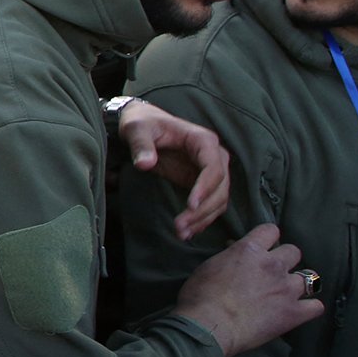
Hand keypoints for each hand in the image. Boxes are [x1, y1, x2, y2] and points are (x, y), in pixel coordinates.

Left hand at [118, 99, 229, 239]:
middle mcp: (214, 156)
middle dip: (203, 210)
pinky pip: (210, 204)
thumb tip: (145, 164)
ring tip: (181, 233)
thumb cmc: (142, 123)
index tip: (191, 206)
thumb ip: (141, 145)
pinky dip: (201, 219)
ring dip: (203, 219)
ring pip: (218, 200)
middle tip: (180, 226)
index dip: (205, 188)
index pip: (214, 168)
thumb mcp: (137, 129)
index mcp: (203, 140)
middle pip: (220, 188)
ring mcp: (210, 170)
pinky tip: (187, 232)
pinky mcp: (202, 183)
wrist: (144, 124)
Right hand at [175, 224, 322, 356]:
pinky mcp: (294, 313)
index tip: (262, 247)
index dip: (267, 238)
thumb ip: (230, 258)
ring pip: (309, 278)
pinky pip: (316, 307)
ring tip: (286, 293)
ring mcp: (287, 289)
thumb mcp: (209, 266)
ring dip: (297, 284)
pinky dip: (309, 308)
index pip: (270, 231)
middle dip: (285, 260)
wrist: (208, 325)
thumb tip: (236, 254)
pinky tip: (299, 311)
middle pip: (294, 251)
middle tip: (273, 272)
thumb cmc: (199, 296)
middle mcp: (273, 265)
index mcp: (250, 250)